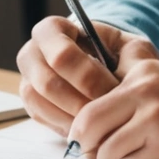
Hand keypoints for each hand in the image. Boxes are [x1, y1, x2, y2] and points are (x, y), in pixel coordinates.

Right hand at [16, 16, 158, 135]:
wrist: (109, 67)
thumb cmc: (120, 55)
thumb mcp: (131, 48)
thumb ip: (127, 58)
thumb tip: (121, 82)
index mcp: (52, 29)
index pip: (62, 55)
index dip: (88, 76)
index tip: (114, 89)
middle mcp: (31, 52)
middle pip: (48, 84)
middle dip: (82, 102)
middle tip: (110, 113)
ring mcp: (27, 78)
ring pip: (40, 103)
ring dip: (73, 118)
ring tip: (102, 124)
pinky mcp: (30, 103)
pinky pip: (41, 118)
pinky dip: (66, 127)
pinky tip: (90, 129)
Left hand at [66, 60, 158, 158]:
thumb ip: (132, 96)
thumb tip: (88, 126)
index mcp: (142, 72)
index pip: (89, 103)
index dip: (84, 129)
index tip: (91, 141)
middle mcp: (144, 91)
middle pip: (87, 126)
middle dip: (89, 148)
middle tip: (102, 156)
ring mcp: (155, 118)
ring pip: (106, 151)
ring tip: (140, 156)